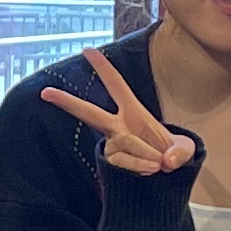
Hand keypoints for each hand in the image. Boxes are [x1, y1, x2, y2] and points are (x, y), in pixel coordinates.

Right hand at [46, 50, 199, 180]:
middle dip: (68, 102)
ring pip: (122, 142)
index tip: (87, 51)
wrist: (166, 179)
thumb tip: (166, 159)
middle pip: (89, 112)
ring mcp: (112, 144)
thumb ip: (180, 152)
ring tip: (159, 163)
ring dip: (144, 153)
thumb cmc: (172, 155)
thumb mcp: (184, 150)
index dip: (103, 68)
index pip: (116, 85)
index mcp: (134, 111)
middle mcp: (118, 125)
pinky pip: (122, 161)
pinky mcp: (111, 161)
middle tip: (45, 93)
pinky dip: (139, 167)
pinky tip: (150, 171)